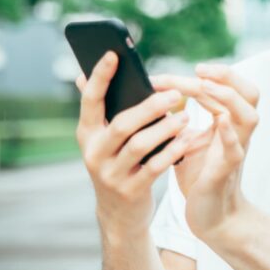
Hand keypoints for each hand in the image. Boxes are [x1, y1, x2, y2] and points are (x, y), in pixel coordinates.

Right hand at [75, 51, 194, 237]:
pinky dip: (172, 151)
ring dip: (165, 128)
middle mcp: (94, 153)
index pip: (90, 100)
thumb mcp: (104, 140)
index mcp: (88, 134)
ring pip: (139, 145)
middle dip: (150, 106)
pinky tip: (188, 140)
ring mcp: (111, 174)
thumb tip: (82, 75)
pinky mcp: (130, 190)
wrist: (120, 215)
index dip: (100, 77)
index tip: (113, 54)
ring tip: (186, 117)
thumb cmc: (119, 164)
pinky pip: (154, 167)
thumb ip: (101, 111)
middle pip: (122, 123)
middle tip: (176, 93)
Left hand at [150, 64, 259, 240]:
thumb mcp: (188, 139)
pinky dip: (229, 134)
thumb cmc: (198, 175)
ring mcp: (237, 149)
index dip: (211, 74)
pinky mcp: (228, 170)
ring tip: (204, 87)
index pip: (229, 87)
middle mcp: (238, 131)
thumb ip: (180, 117)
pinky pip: (236, 149)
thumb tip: (150, 94)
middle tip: (198, 69)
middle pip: (249, 93)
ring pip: (248, 116)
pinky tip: (218, 122)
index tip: (189, 68)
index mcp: (228, 122)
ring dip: (228, 98)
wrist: (210, 215)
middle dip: (226, 77)